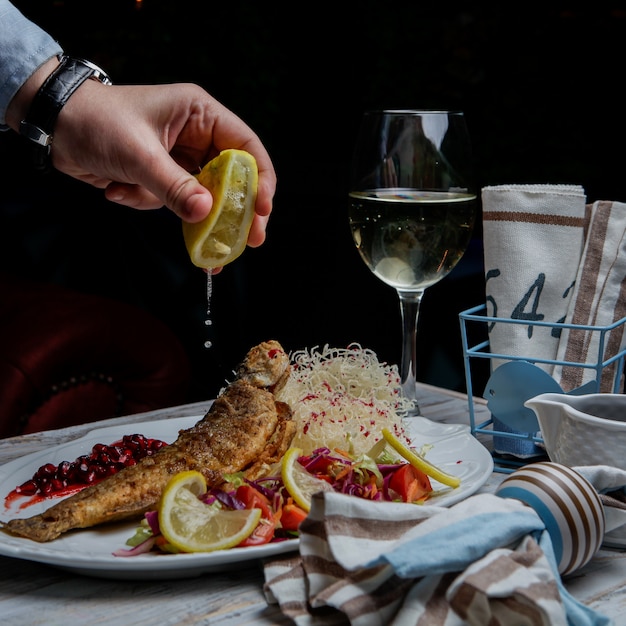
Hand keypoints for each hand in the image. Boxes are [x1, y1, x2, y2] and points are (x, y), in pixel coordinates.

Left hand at [54, 80, 275, 246]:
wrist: (53, 127)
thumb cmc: (96, 123)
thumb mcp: (138, 154)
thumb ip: (174, 186)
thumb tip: (207, 214)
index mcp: (200, 115)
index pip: (246, 147)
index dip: (260, 179)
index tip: (262, 210)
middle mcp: (197, 136)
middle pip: (233, 179)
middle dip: (232, 209)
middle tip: (249, 241)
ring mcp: (181, 159)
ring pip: (201, 197)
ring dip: (174, 208)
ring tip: (135, 195)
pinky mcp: (163, 177)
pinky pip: (173, 203)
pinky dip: (147, 203)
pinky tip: (117, 189)